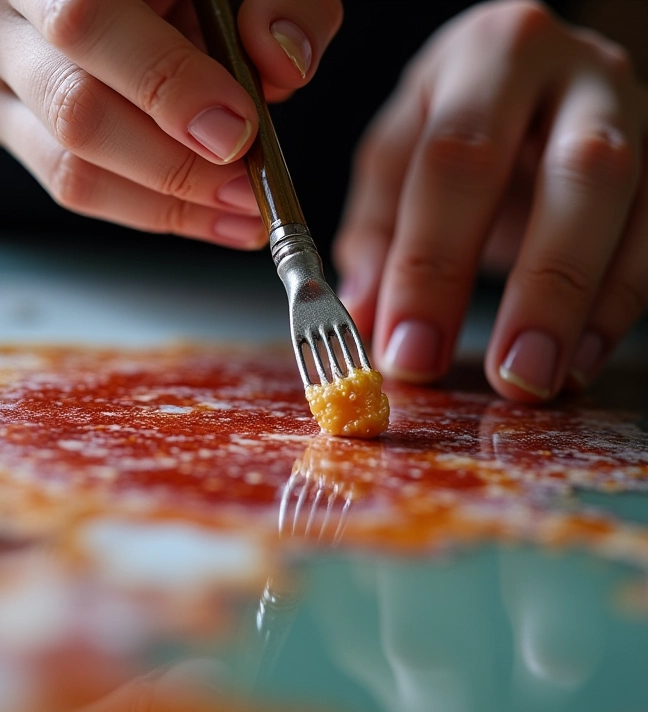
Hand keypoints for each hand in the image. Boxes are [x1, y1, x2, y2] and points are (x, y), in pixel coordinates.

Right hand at [0, 0, 341, 247]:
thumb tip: (283, 60)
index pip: (89, 24)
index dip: (169, 89)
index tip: (239, 133)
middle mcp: (1, 9)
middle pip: (77, 111)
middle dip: (177, 166)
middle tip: (249, 191)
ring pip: (71, 168)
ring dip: (169, 204)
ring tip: (242, 215)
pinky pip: (73, 187)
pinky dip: (152, 211)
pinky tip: (210, 217)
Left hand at [334, 0, 647, 401]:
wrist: (530, 79)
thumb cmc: (451, 123)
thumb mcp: (397, 157)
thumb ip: (376, 233)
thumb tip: (364, 318)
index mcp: (486, 57)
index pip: (457, 159)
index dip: (432, 264)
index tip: (409, 352)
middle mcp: (576, 72)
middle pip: (575, 174)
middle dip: (539, 287)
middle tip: (507, 375)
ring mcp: (635, 113)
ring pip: (631, 205)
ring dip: (587, 305)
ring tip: (540, 379)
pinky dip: (617, 308)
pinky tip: (577, 360)